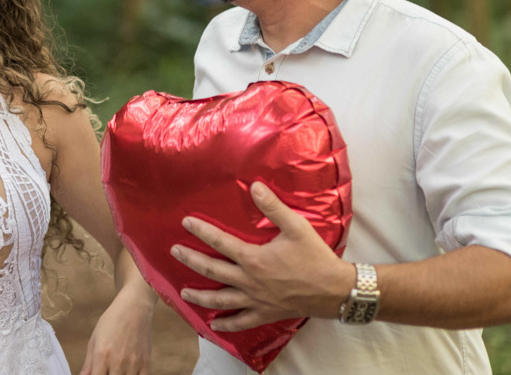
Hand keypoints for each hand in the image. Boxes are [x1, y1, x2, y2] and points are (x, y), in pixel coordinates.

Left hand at [81, 288, 153, 374]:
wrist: (133, 308)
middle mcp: (117, 362)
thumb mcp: (94, 340)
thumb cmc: (111, 322)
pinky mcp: (146, 363)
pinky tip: (128, 373)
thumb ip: (88, 364)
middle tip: (107, 370)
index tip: (97, 374)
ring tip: (117, 370)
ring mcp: (133, 364)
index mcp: (101, 355)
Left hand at [171, 182, 354, 331]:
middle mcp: (250, 281)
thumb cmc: (316, 257)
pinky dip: (227, 324)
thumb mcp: (296, 227)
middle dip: (191, 260)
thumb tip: (254, 185)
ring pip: (221, 300)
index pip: (220, 242)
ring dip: (200, 296)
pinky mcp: (266, 313)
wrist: (336, 290)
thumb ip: (273, 207)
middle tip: (174, 253)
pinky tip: (214, 325)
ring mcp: (256, 300)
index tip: (185, 222)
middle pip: (212, 271)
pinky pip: (242, 321)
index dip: (201, 231)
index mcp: (254, 259)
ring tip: (183, 293)